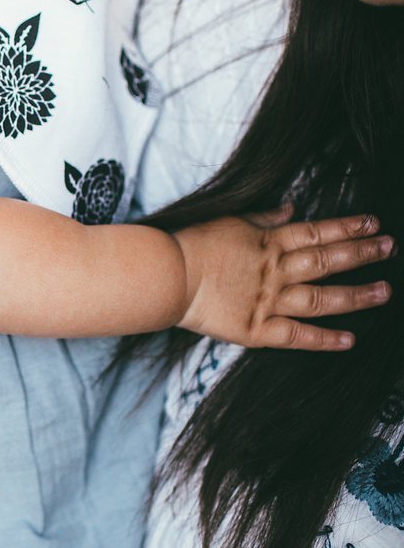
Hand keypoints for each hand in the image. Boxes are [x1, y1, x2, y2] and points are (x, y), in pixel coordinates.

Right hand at [175, 210, 393, 349]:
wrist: (166, 275)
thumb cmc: (192, 245)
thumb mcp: (231, 221)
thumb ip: (265, 218)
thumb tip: (293, 207)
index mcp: (268, 242)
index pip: (316, 232)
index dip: (347, 227)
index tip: (373, 222)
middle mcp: (275, 270)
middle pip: (327, 260)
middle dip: (361, 253)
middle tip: (389, 247)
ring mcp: (269, 301)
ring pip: (321, 297)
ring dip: (356, 295)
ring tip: (385, 291)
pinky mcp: (256, 330)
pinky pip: (296, 336)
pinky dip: (323, 339)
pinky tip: (350, 340)